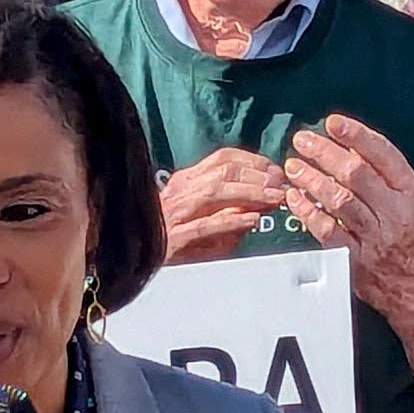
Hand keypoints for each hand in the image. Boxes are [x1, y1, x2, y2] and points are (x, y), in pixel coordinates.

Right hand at [159, 146, 291, 262]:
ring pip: (215, 192)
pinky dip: (231, 221)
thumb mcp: (199, 215)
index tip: (275, 170)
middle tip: (281, 184)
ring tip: (273, 199)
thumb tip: (260, 204)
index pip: (223, 158)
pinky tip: (252, 221)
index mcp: (186, 180)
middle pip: (223, 171)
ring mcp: (176, 212)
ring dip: (250, 193)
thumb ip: (227, 208)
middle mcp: (181, 190)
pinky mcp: (174, 238)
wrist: (132, 254)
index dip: (254, 161)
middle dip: (257, 175)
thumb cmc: (169, 235)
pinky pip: (205, 225)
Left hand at [284, 116, 413, 302]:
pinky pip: (327, 232)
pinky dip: (308, 213)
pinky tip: (294, 198)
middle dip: (325, 153)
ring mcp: (375, 237)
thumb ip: (381, 174)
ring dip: (312, 180)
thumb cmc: (409, 238)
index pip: (384, 155)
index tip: (333, 122)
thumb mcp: (406, 202)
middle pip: (357, 175)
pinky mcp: (356, 260)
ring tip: (292, 165)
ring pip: (340, 201)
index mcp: (410, 193)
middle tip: (302, 140)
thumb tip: (348, 145)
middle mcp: (395, 212)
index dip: (357, 135)